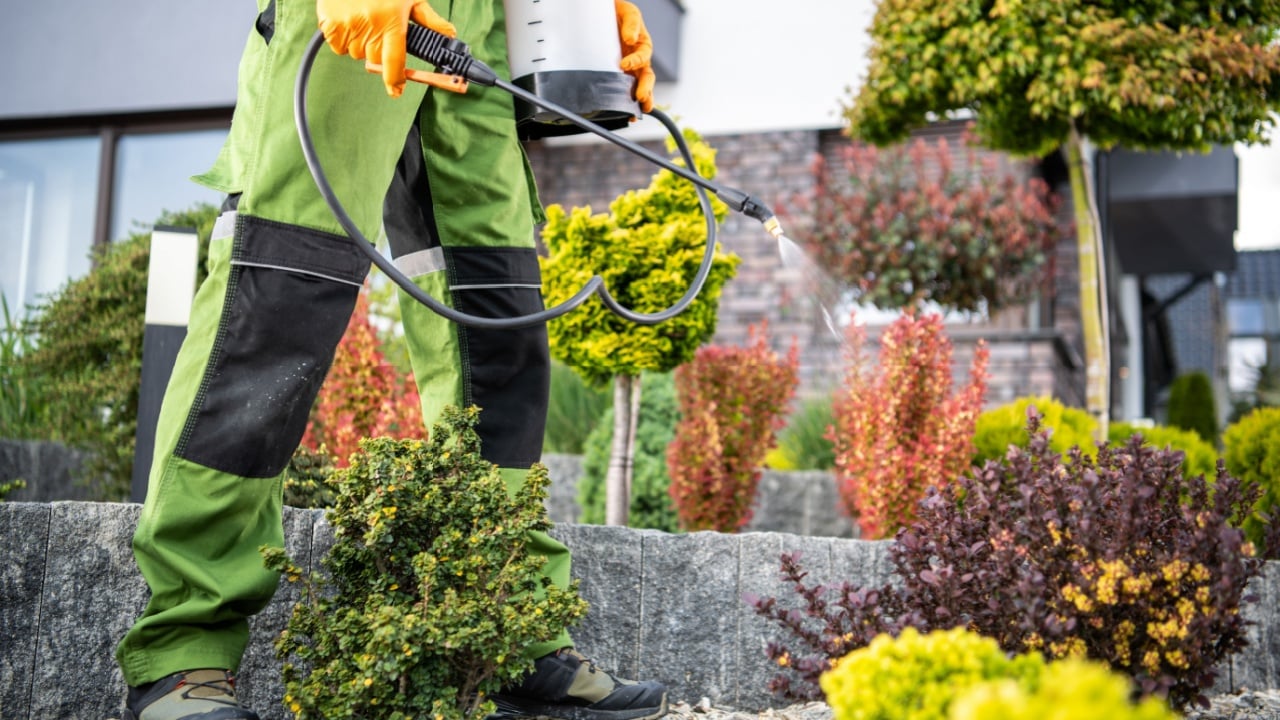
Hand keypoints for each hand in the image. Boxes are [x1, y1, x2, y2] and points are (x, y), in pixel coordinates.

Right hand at [316, 0, 455, 96]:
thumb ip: (429, 19)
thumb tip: (450, 35)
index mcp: (391, 21)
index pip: (394, 61)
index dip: (394, 79)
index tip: (396, 90)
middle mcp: (370, 25)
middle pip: (374, 59)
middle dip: (378, 50)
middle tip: (378, 30)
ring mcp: (347, 25)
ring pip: (355, 53)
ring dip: (360, 44)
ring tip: (363, 20)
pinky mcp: (329, 23)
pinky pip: (337, 46)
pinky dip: (342, 38)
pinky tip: (348, 20)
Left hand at [615, 0, 654, 111]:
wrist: (604, 14)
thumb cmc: (619, 13)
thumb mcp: (628, 12)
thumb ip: (631, 24)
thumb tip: (630, 39)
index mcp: (642, 47)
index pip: (642, 57)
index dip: (635, 61)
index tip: (624, 64)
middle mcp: (638, 61)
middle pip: (646, 79)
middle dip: (646, 90)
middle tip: (642, 98)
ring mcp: (629, 71)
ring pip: (638, 89)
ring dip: (638, 102)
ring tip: (635, 114)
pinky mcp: (617, 77)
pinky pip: (623, 91)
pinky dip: (625, 104)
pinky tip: (623, 115)